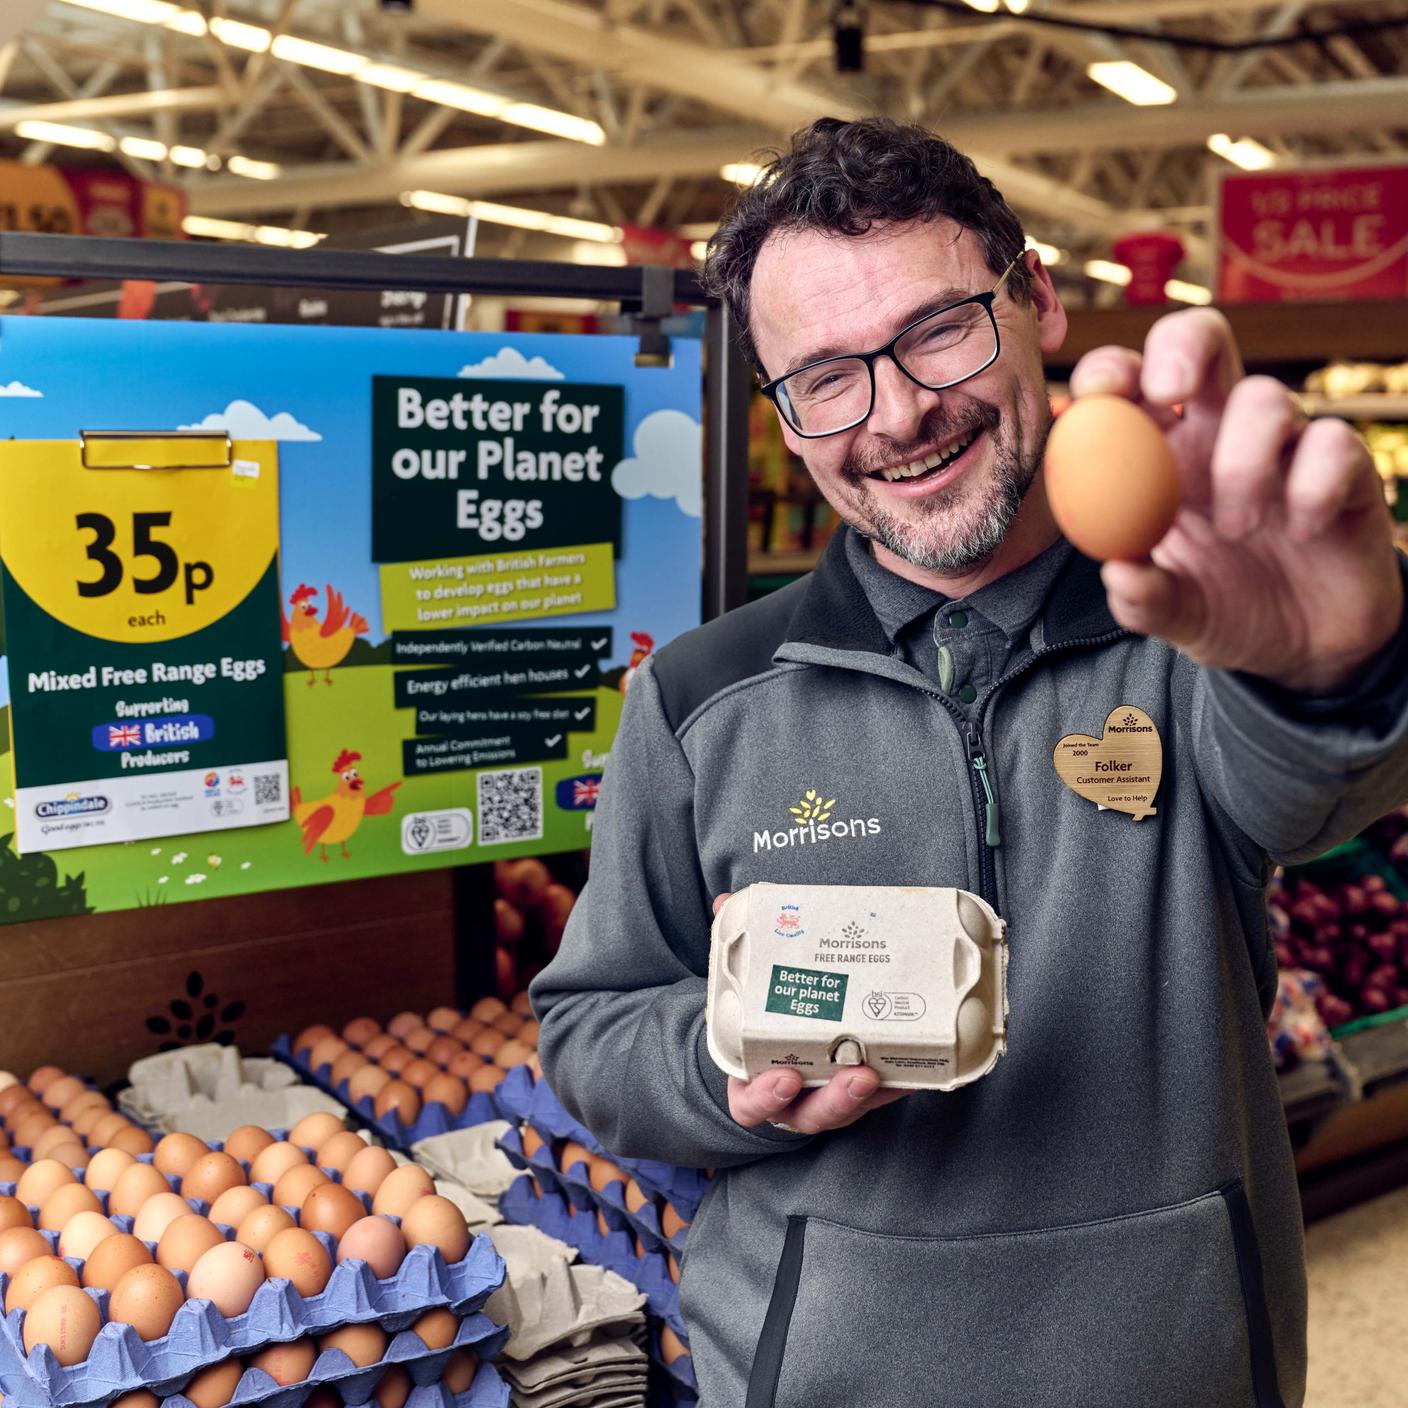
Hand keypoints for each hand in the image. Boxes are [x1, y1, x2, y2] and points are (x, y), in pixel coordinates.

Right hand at [712, 893, 907, 1133]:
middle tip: (858, 1075)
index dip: (766, 1097)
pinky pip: (884, 1095)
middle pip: (812, 1114)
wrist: (781, 1047)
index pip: (752, 1103)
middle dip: (836, 1099)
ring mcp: (829, 1099)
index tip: (785, 1077)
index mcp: (755, 1082)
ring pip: (850, 1109)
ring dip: (871, 1093)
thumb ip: (735, 951)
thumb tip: (725, 905)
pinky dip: (900, 1083)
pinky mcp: (863, 1093)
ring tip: (889, 1068)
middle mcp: (793, 1101)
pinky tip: (916, 1065)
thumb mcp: (744, 991)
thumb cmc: (761, 1023)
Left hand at [1069, 308, 1402, 694]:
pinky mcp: (1347, 468)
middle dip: (1179, 348)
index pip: (1129, 383)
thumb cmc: (1223, 608)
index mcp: (1161, 453)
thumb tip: (1118, 570)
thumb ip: (1141, 597)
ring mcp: (1285, 444)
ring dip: (1242, 461)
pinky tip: (1303, 531)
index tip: (1097, 394)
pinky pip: (1333, 443)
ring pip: (1265, 397)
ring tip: (1236, 530)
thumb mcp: (1171, 614)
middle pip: (1202, 341)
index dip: (1109, 371)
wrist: (1303, 650)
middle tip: (1166, 392)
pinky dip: (1312, 485)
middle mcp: (1220, 433)